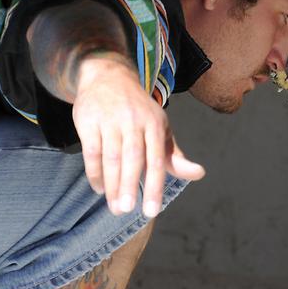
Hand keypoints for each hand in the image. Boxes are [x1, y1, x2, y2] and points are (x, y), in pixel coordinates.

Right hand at [72, 55, 204, 216]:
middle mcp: (133, 120)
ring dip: (111, 184)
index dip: (154, 186)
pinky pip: (91, 151)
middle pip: (133, 159)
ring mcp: (110, 119)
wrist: (109, 77)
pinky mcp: (88, 120)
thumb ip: (175, 156)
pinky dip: (94, 172)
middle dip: (129, 186)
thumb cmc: (139, 111)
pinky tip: (99, 189)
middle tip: (126, 211)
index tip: (152, 211)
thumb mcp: (161, 129)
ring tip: (114, 207)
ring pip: (111, 157)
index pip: (157, 160)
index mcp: (155, 124)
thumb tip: (199, 174)